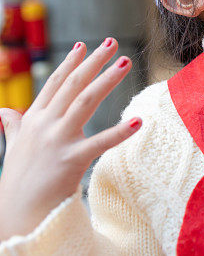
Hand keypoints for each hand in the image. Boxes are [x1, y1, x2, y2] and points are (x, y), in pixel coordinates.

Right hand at [0, 38, 140, 239]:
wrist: (19, 212)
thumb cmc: (20, 179)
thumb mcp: (14, 147)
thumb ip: (12, 126)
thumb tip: (3, 112)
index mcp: (33, 119)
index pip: (55, 84)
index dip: (70, 63)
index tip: (84, 44)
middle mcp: (45, 125)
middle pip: (73, 85)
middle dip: (93, 62)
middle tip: (113, 42)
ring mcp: (57, 141)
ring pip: (85, 102)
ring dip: (106, 80)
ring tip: (126, 63)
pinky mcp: (71, 160)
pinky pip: (99, 143)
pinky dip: (119, 132)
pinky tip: (138, 121)